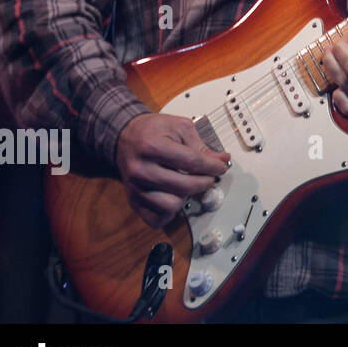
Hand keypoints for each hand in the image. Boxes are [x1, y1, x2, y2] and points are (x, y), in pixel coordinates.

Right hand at [115, 113, 230, 228]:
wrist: (125, 138)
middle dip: (205, 182)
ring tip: (189, 185)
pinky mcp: (133, 201)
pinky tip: (175, 197)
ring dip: (187, 197)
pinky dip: (170, 212)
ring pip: (172, 206)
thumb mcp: (179, 127)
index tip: (221, 167)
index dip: (212, 166)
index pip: (191, 162)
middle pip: (184, 186)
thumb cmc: (153, 131)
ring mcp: (135, 188)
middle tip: (209, 176)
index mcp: (152, 146)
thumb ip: (201, 145)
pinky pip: (157, 219)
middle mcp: (141, 170)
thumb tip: (222, 160)